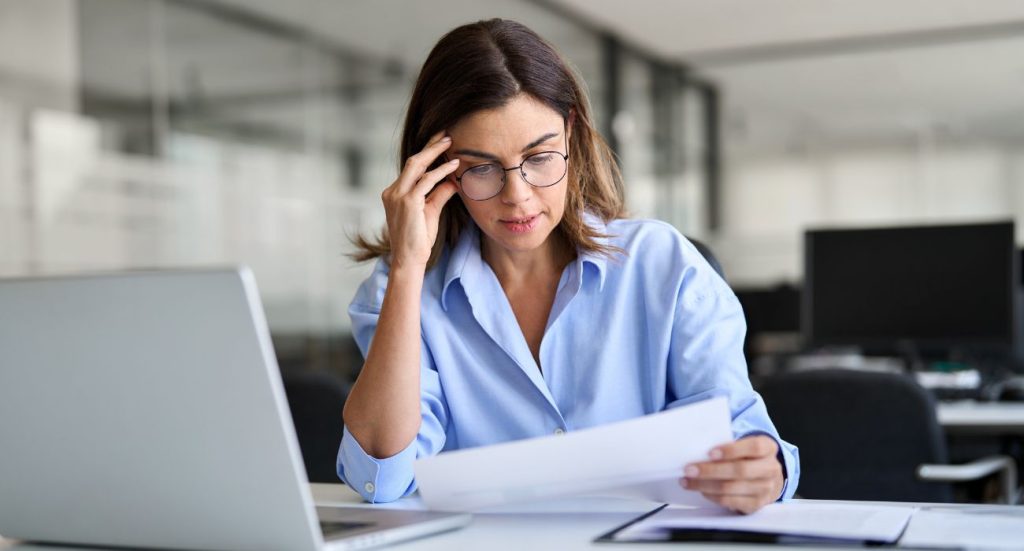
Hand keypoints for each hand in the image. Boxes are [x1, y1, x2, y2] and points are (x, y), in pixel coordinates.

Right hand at [381, 131, 460, 269]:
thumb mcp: (430, 213)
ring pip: (417, 165)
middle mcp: (392, 191)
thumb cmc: (418, 240)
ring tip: (451, 142)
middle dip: (430, 145)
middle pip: (412, 161)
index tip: (441, 142)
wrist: (408, 260)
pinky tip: (454, 166)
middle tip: (446, 133)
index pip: (411, 168)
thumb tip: (453, 181)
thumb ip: (439, 195)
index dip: (427, 153)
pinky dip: (441, 171)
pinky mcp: (407, 202)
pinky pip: (426, 181)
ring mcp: (397, 196)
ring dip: (435, 152)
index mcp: (394, 193)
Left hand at [681, 435, 783, 513]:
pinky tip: (700, 490)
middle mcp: (770, 469)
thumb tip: (698, 448)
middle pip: (740, 470)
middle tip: (689, 469)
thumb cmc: (748, 458)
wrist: (766, 480)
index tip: (709, 452)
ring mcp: (764, 489)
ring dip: (704, 485)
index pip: (754, 447)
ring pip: (731, 487)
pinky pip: (729, 501)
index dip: (732, 450)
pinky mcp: (755, 504)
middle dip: (710, 470)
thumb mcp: (745, 446)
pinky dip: (711, 496)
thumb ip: (728, 445)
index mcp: (768, 448)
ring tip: (687, 481)